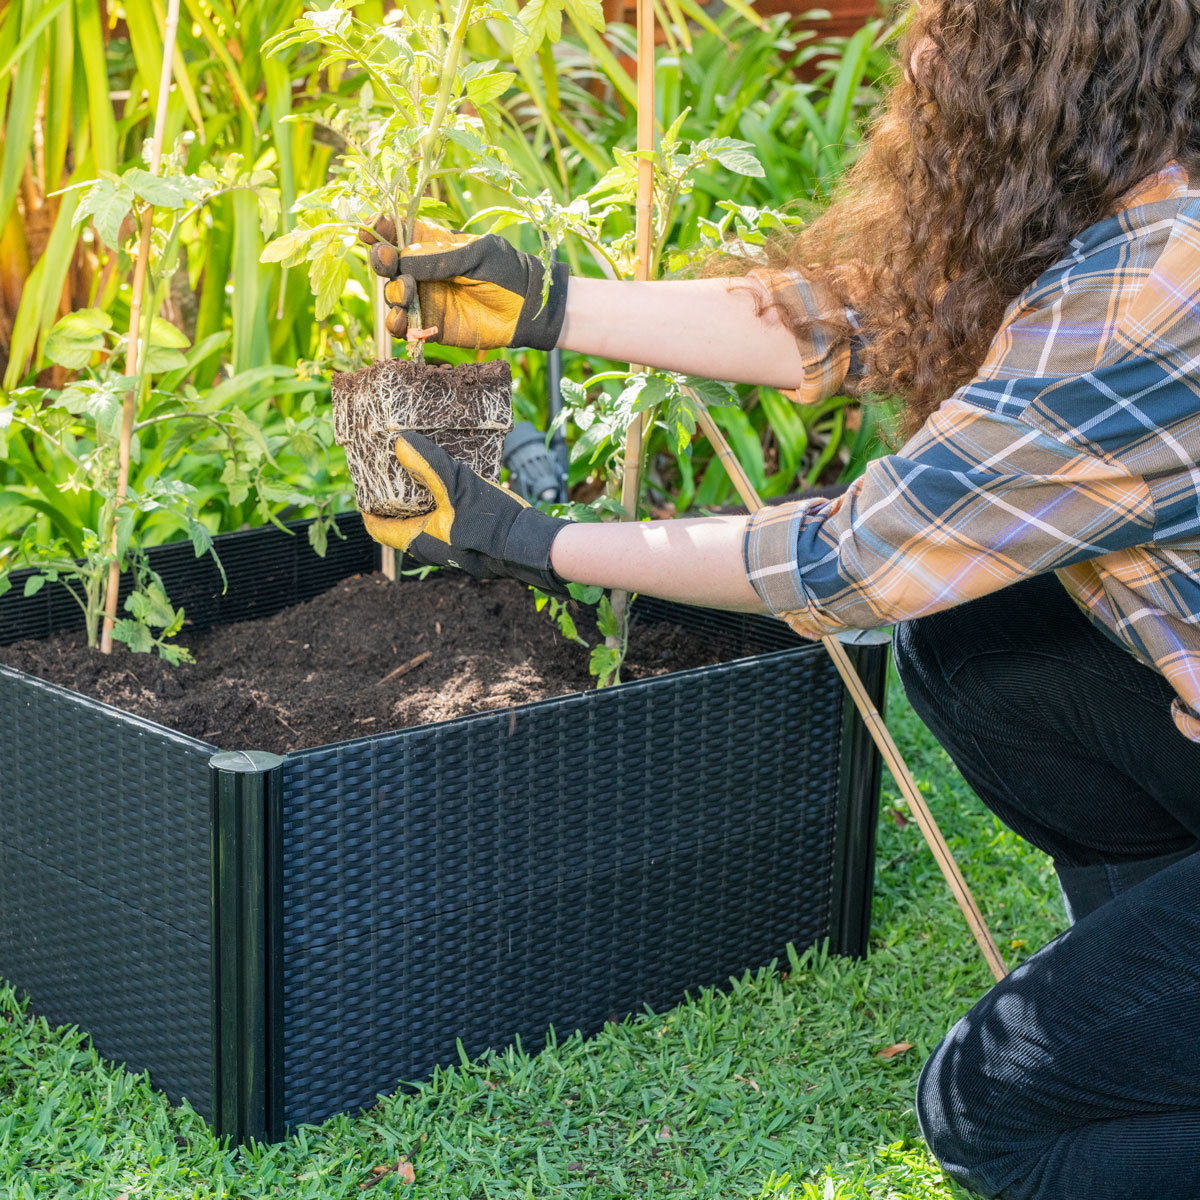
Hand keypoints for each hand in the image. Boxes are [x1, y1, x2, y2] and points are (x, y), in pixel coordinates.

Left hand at [362, 433, 571, 595]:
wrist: (530, 546)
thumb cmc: (492, 523)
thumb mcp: (457, 487)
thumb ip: (428, 465)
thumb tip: (399, 443)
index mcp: (419, 541)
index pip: (378, 528)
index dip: (368, 508)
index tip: (366, 486)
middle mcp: (432, 549)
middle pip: (401, 524)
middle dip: (395, 500)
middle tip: (396, 472)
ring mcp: (452, 549)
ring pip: (425, 523)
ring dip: (421, 502)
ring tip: (425, 473)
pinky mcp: (470, 544)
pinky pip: (446, 523)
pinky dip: (442, 506)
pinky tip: (455, 485)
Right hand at [364, 218, 568, 351]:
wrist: (526, 309)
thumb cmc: (506, 272)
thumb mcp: (476, 255)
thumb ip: (440, 259)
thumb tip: (402, 261)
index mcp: (431, 244)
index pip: (397, 232)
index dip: (380, 229)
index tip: (369, 230)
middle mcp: (422, 270)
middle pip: (387, 264)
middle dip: (381, 260)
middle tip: (389, 262)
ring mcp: (424, 299)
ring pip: (391, 296)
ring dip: (392, 294)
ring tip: (406, 294)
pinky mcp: (430, 326)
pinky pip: (404, 327)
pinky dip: (398, 325)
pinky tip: (404, 321)